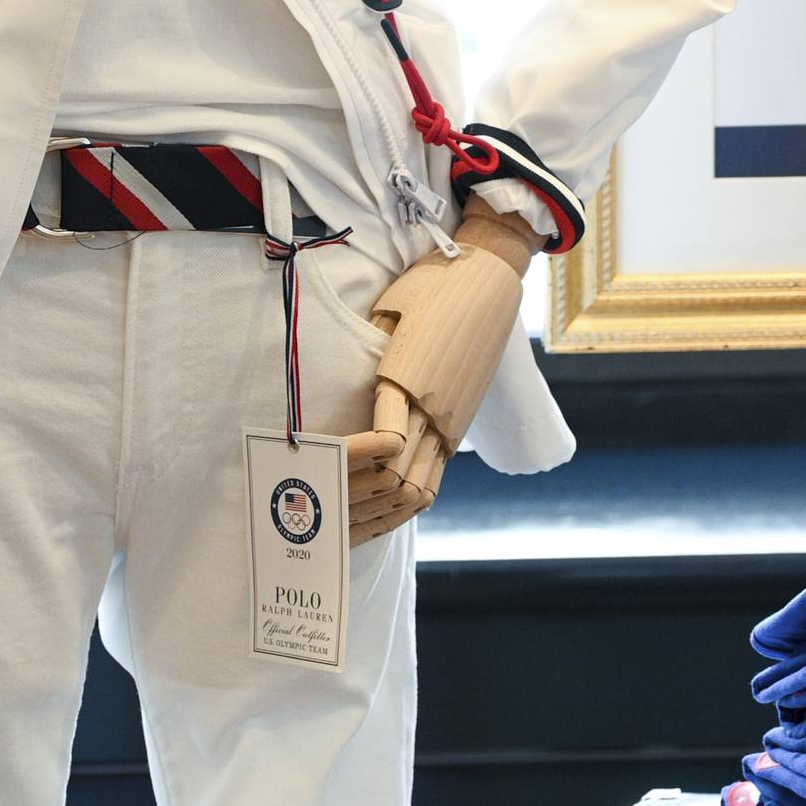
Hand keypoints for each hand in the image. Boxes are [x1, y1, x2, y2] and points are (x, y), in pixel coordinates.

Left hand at [346, 204, 537, 543]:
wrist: (490, 281)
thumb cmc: (430, 287)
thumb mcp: (388, 309)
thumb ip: (366, 348)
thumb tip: (336, 382)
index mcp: (411, 378)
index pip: (385, 443)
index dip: (350, 461)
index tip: (319, 463)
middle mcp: (436, 409)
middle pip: (395, 478)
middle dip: (354, 498)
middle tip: (316, 510)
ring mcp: (451, 423)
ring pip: (418, 490)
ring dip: (378, 510)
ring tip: (342, 524)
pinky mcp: (460, 426)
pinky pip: (433, 479)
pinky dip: (404, 502)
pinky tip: (377, 513)